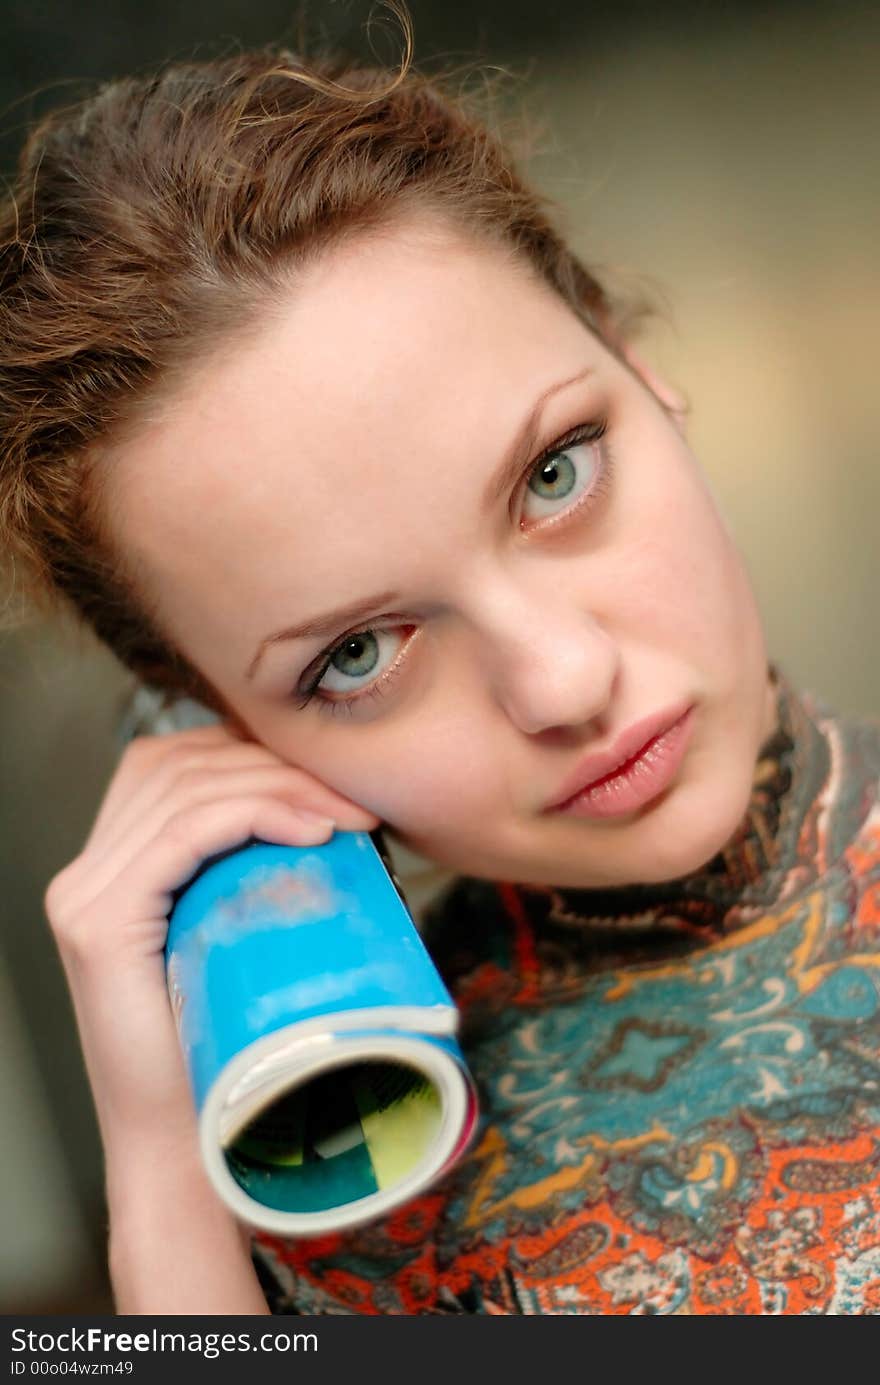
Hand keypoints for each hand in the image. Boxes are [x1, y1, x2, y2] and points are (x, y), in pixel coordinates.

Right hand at [44, 721, 380, 1144]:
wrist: (191, 1144)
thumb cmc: (230, 1046)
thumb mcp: (238, 936)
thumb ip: (248, 874)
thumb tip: (333, 810)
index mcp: (109, 869)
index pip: (172, 764)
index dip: (250, 754)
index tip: (329, 783)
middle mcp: (84, 875)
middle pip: (177, 764)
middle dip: (272, 765)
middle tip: (351, 800)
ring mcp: (84, 897)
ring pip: (185, 791)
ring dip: (277, 787)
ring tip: (345, 817)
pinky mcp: (100, 926)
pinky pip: (181, 835)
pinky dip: (252, 816)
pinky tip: (310, 832)